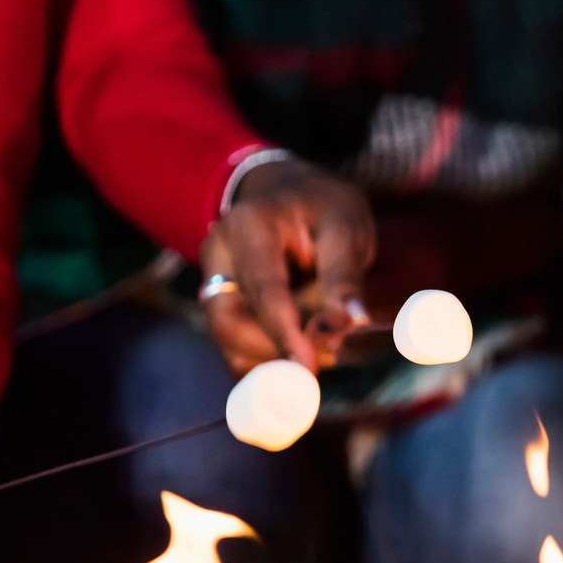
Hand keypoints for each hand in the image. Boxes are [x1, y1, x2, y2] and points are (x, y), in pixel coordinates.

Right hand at [201, 159, 376, 375]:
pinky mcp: (217, 301)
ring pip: (226, 339)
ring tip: (319, 351)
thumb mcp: (346, 229)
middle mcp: (218, 253)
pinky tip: (296, 354)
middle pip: (228, 321)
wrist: (293, 194)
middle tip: (327, 357)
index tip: (309, 368)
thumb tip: (351, 323)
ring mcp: (212, 279)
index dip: (285, 334)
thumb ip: (344, 277)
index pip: (263, 291)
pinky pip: (230, 345)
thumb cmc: (323, 210)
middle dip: (275, 350)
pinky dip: (262, 359)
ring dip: (270, 358)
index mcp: (248, 226)